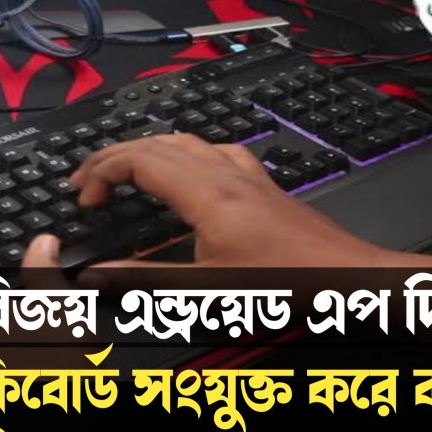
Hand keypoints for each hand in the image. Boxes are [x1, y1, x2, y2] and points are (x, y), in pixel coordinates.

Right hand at [69, 134, 393, 268]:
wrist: (348, 279)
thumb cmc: (287, 285)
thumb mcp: (207, 289)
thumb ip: (147, 280)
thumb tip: (99, 274)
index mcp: (207, 194)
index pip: (138, 160)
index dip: (101, 173)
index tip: (83, 197)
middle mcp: (226, 174)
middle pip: (156, 143)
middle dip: (112, 157)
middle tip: (85, 180)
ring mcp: (247, 175)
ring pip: (185, 141)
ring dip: (145, 150)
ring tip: (122, 169)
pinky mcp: (262, 185)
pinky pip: (214, 151)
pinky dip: (183, 153)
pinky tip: (185, 169)